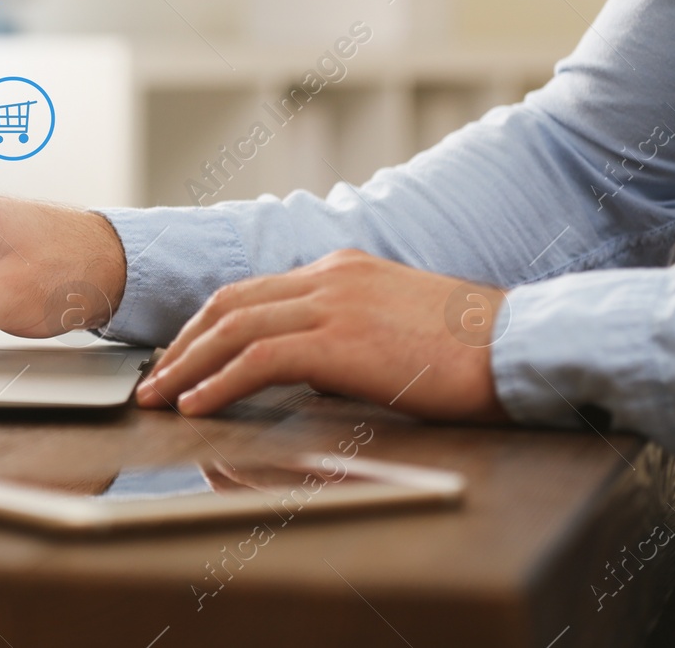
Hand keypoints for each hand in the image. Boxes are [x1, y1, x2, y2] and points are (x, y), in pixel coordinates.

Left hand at [136, 249, 508, 421]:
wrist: (519, 346)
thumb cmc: (467, 350)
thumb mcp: (391, 329)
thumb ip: (342, 339)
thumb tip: (306, 372)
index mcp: (339, 269)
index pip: (251, 293)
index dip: (206, 326)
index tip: (180, 356)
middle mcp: (328, 276)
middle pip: (229, 304)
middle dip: (184, 344)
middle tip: (154, 379)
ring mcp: (333, 302)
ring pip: (234, 328)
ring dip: (188, 365)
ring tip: (161, 397)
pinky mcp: (340, 338)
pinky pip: (258, 360)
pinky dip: (218, 382)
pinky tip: (198, 405)